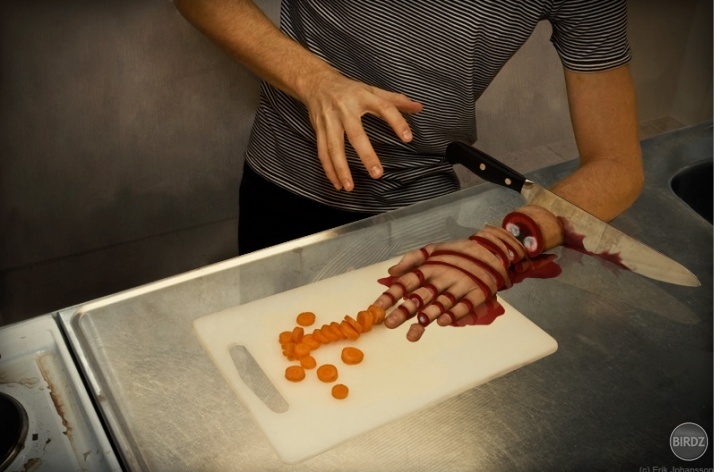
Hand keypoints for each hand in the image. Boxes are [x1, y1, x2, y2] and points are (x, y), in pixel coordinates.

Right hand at [303, 70, 422, 190]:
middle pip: (355, 134)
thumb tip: (419, 107)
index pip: (384, 108)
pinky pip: (322, 151)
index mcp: (362, 97)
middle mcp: (345, 108)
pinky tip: (337, 183)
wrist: (315, 82)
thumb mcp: (371, 90)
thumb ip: (395, 100)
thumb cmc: (348, 88)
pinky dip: (328, 169)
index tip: (408, 138)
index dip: (397, 122)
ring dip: (341, 168)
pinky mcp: (318, 129)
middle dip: (365, 155)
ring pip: (334, 147)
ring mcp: (330, 120)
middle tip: (377, 174)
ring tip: (349, 187)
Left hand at [373, 225, 526, 341]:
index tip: (377, 309)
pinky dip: (454, 314)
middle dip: (405, 310)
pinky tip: (442, 323)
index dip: (391, 295)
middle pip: (421, 296)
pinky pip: (464, 305)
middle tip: (391, 324)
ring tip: (414, 330)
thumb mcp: (432, 250)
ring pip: (441, 303)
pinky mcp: (477, 293)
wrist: (489, 250)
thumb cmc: (455, 253)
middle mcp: (443, 277)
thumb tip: (391, 273)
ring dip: (427, 316)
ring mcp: (460, 285)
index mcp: (429, 267)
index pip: (406, 282)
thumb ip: (411, 260)